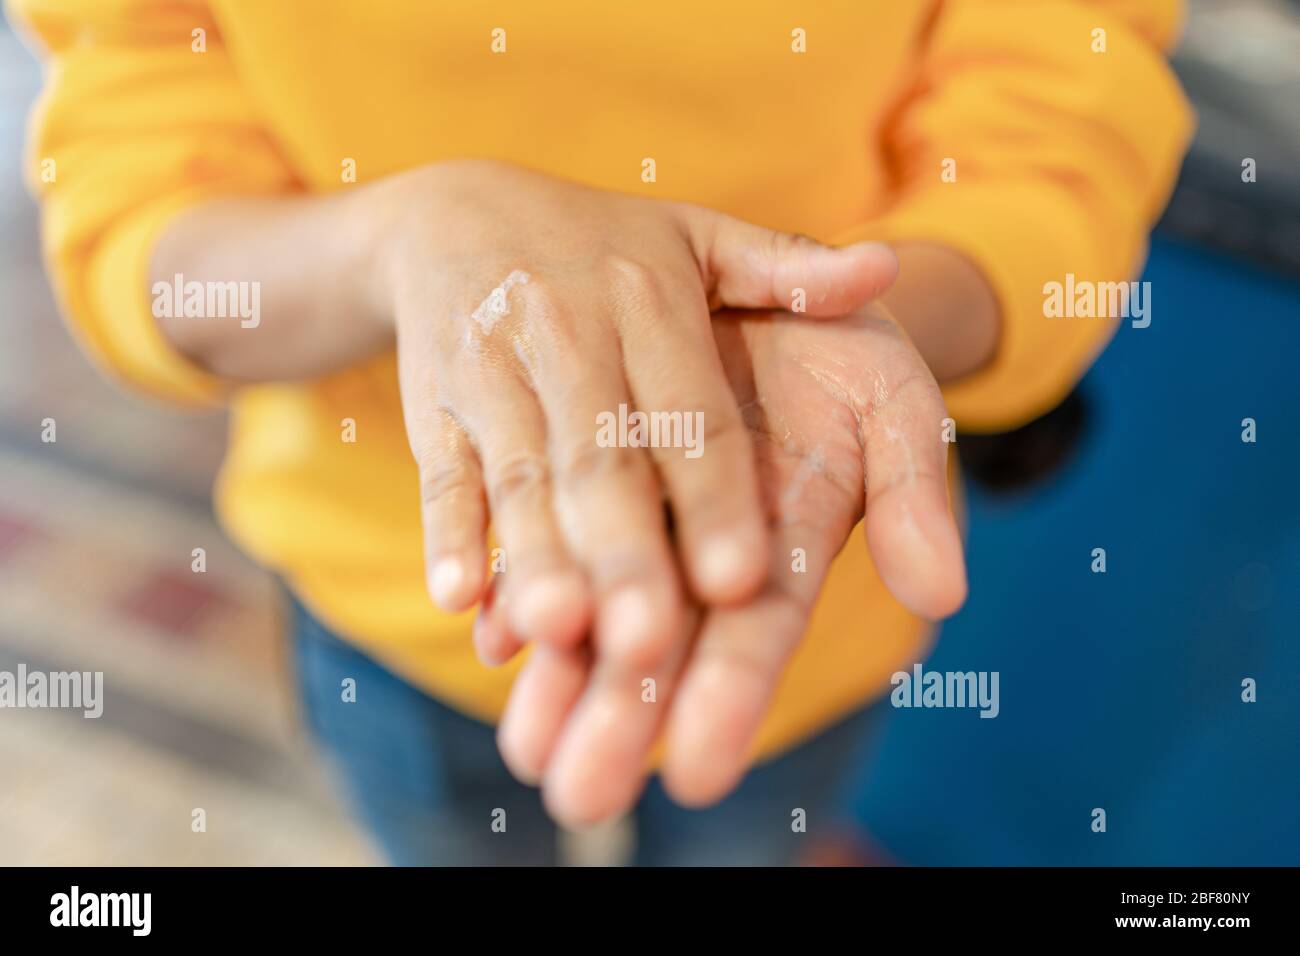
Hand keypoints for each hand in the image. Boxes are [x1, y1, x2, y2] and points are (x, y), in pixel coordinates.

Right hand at [373, 159, 898, 669]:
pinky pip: (444, 474)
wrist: (454, 210)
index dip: (715, 499)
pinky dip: (448, 534)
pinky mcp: (434, 403)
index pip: (692, 417)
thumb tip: (889, 271)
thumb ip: (786, 268)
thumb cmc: (599, 243)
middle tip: (652, 643)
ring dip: (539, 557)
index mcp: (650, 302)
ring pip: (523, 477)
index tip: (743, 579)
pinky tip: (458, 598)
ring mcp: (494, 370)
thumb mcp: (694, 235)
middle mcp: (570, 334)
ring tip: (562, 630)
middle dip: (626, 552)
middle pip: (603, 462)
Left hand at [482, 302, 966, 823]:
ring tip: (526, 755)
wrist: (756, 287)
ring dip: (561, 683)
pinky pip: (551, 544)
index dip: (731, 692)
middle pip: (668, 644)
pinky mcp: (589, 484)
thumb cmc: (840, 346)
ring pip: (600, 612)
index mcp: (788, 538)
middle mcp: (710, 548)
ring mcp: (646, 520)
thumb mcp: (892, 400)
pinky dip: (520, 591)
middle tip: (583, 796)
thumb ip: (913, 493)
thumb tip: (944, 597)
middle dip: (625, 716)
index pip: (760, 629)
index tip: (697, 767)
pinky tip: (493, 638)